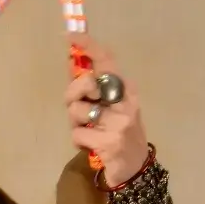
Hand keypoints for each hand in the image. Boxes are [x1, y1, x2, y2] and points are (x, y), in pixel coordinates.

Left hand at [65, 35, 148, 186]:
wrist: (134, 168)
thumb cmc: (117, 132)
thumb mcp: (109, 106)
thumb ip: (91, 87)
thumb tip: (71, 59)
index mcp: (126, 89)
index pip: (108, 60)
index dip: (87, 46)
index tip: (69, 35)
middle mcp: (126, 101)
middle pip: (85, 83)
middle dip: (72, 94)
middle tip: (76, 108)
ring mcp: (119, 122)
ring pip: (77, 111)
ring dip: (76, 123)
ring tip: (89, 131)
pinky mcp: (109, 142)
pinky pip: (77, 134)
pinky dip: (78, 141)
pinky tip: (91, 146)